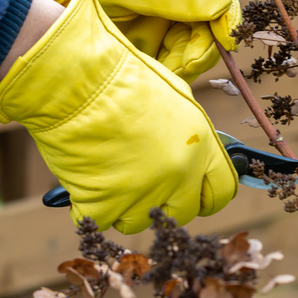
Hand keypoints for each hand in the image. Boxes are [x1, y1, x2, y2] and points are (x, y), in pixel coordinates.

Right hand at [0, 0, 237, 233]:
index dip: (203, 194)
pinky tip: (84, 176)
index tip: (188, 193)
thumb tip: (189, 152)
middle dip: (161, 202)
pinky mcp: (104, 204)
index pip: (221, 192)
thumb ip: (187, 132)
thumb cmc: (120, 76)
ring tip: (106, 170)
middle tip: (138, 180)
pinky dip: (88, 205)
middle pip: (180, 213)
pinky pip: (100, 220)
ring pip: (138, 221)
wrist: (76, 80)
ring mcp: (143, 193)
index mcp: (200, 146)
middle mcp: (179, 174)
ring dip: (122, 204)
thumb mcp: (173, 95)